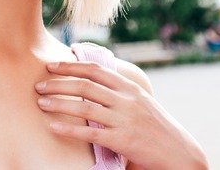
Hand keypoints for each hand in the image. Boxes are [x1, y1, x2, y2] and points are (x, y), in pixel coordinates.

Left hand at [35, 61, 206, 169]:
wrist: (181, 154)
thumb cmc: (156, 128)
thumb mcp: (141, 103)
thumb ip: (119, 94)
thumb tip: (92, 85)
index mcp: (130, 88)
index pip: (95, 69)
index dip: (71, 66)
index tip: (52, 66)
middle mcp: (127, 100)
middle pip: (85, 85)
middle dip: (59, 83)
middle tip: (39, 85)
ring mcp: (125, 119)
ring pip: (85, 106)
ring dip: (58, 103)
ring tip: (41, 102)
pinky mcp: (123, 140)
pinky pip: (91, 133)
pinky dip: (69, 129)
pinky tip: (53, 127)